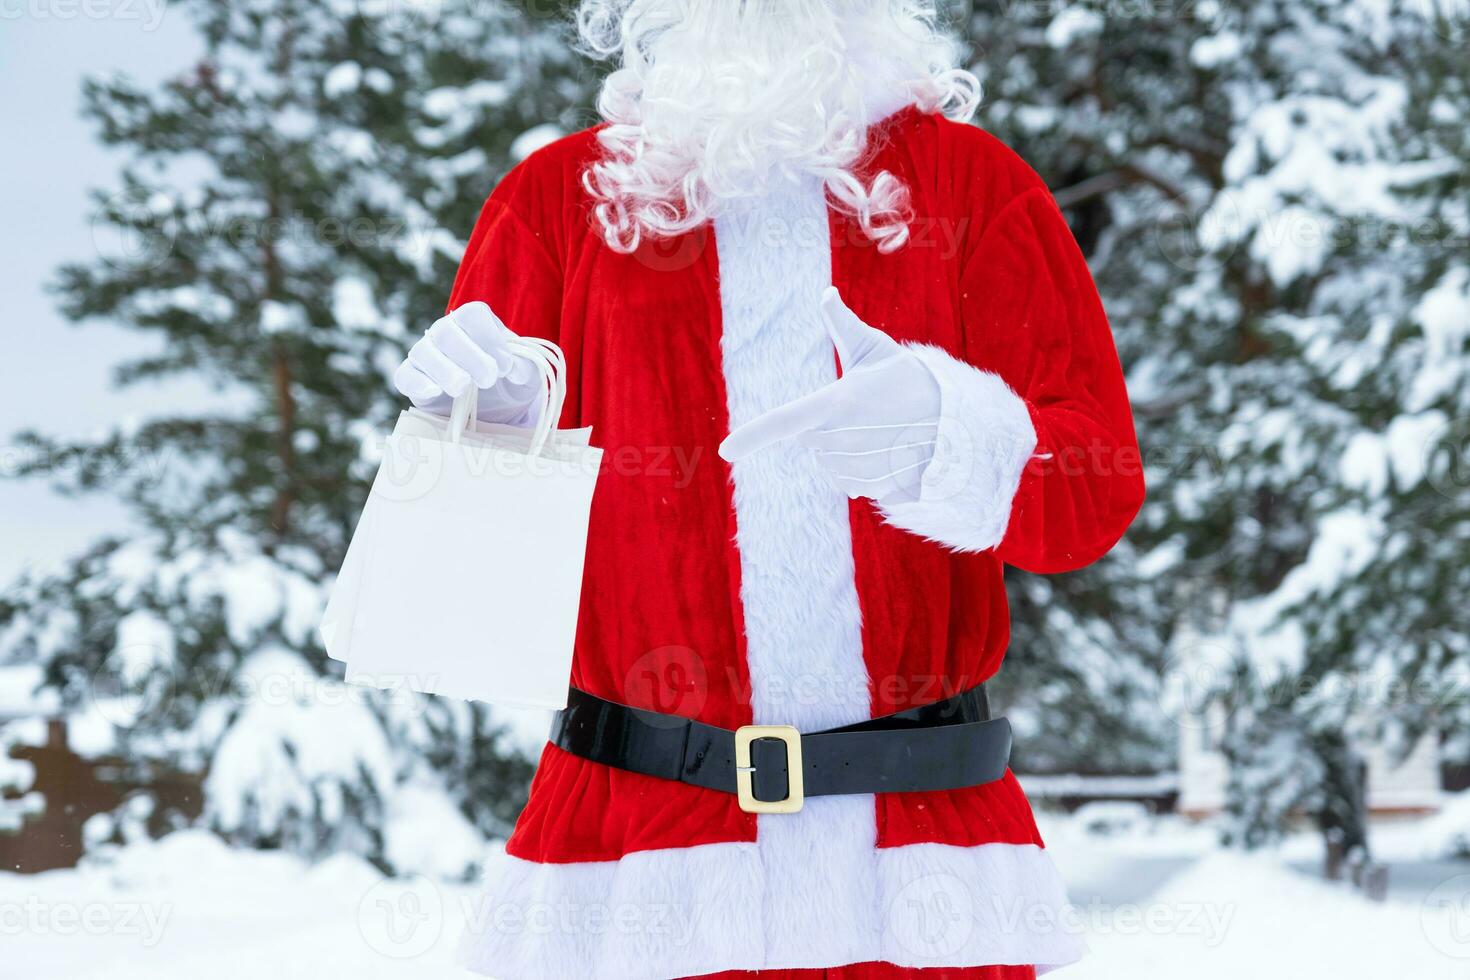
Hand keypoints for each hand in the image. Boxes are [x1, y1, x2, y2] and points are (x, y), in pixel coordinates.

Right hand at [393, 302, 542, 423]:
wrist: (494, 409)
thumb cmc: (509, 382)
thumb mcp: (526, 375)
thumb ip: (525, 366)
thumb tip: (513, 368)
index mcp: (474, 321)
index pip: (473, 315)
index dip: (490, 339)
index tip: (506, 367)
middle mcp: (446, 331)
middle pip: (446, 331)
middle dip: (470, 356)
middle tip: (489, 380)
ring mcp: (426, 354)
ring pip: (423, 352)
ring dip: (444, 370)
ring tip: (463, 388)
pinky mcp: (413, 380)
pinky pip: (405, 376)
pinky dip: (417, 382)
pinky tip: (435, 391)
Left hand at [718, 287, 941, 504]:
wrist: (958, 422)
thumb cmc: (911, 379)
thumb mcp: (876, 349)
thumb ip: (842, 325)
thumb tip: (826, 294)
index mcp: (838, 402)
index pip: (784, 421)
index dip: (753, 436)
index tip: (726, 450)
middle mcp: (843, 439)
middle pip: (809, 440)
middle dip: (825, 426)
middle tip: (863, 411)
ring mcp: (859, 467)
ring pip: (826, 462)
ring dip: (841, 451)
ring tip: (877, 432)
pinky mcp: (873, 487)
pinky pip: (847, 482)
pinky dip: (859, 471)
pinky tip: (885, 454)